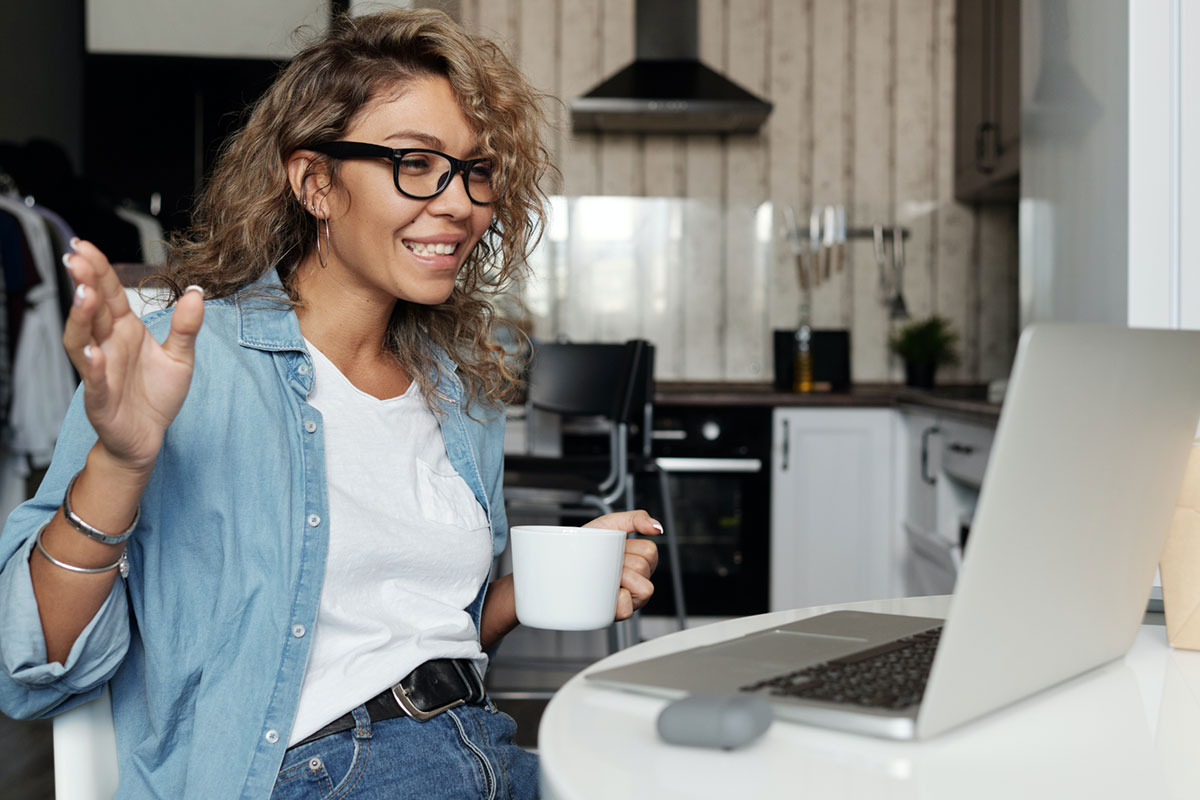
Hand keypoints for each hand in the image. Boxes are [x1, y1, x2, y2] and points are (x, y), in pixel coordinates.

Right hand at [63, 240, 204, 474]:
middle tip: (78, 258)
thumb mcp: (180, 357)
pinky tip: (92, 351)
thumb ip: (187, 327)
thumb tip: (197, 292)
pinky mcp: (101, 399)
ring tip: (84, 295)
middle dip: (84, 283)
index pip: (108, 294)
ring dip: (81, 318)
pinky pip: (94, 381)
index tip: (85, 245)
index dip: (98, 270)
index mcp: (124, 331)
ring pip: (82, 340)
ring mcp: (100, 371)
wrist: (149, 437)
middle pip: (91, 310)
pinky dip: (91, 366)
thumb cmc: (157, 395)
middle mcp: (107, 346)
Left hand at [584, 509, 661, 619]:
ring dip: (620, 580)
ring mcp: (629, 599)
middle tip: (606, 563)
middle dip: (622, 563)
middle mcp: (638, 581)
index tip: (615, 549)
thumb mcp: (609, 524)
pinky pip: (627, 610)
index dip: (630, 548)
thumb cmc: (585, 544)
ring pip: (643, 590)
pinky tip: (605, 593)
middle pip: (644, 568)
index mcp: (640, 561)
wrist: (560, 560)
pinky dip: (617, 601)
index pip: (650, 551)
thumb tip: (657, 528)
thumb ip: (635, 519)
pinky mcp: (616, 613)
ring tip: (604, 577)